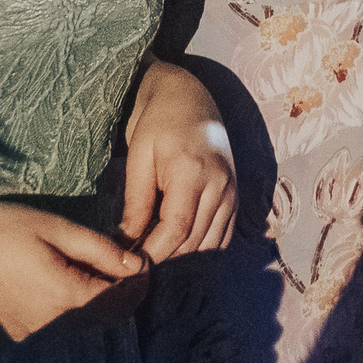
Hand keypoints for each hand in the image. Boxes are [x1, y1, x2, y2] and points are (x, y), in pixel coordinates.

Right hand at [0, 201, 147, 341]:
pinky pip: (58, 325)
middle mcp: (53, 326)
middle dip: (124, 292)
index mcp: (67, 297)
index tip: (144, 257)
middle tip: (126, 262)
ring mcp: (33, 335)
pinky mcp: (17, 335)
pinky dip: (71, 307)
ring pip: (84, 324)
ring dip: (97, 300)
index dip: (141, 280)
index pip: (124, 299)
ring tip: (94, 266)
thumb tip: (135, 265)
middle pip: (108, 317)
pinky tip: (61, 278)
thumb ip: (99, 249)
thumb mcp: (53, 227)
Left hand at [120, 60, 237, 261]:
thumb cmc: (157, 122)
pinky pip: (223, 235)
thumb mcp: (138, 158)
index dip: (153, 254)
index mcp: (193, 172)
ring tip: (154, 254)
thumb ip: (135, 203)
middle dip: (164, 258)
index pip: (176, 230)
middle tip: (136, 264)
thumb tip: (126, 243)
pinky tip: (178, 245)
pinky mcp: (235, 195)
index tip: (130, 266)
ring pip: (210, 243)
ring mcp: (232, 190)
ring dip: (182, 256)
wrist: (188, 96)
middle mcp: (220, 184)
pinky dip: (202, 247)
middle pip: (194, 242)